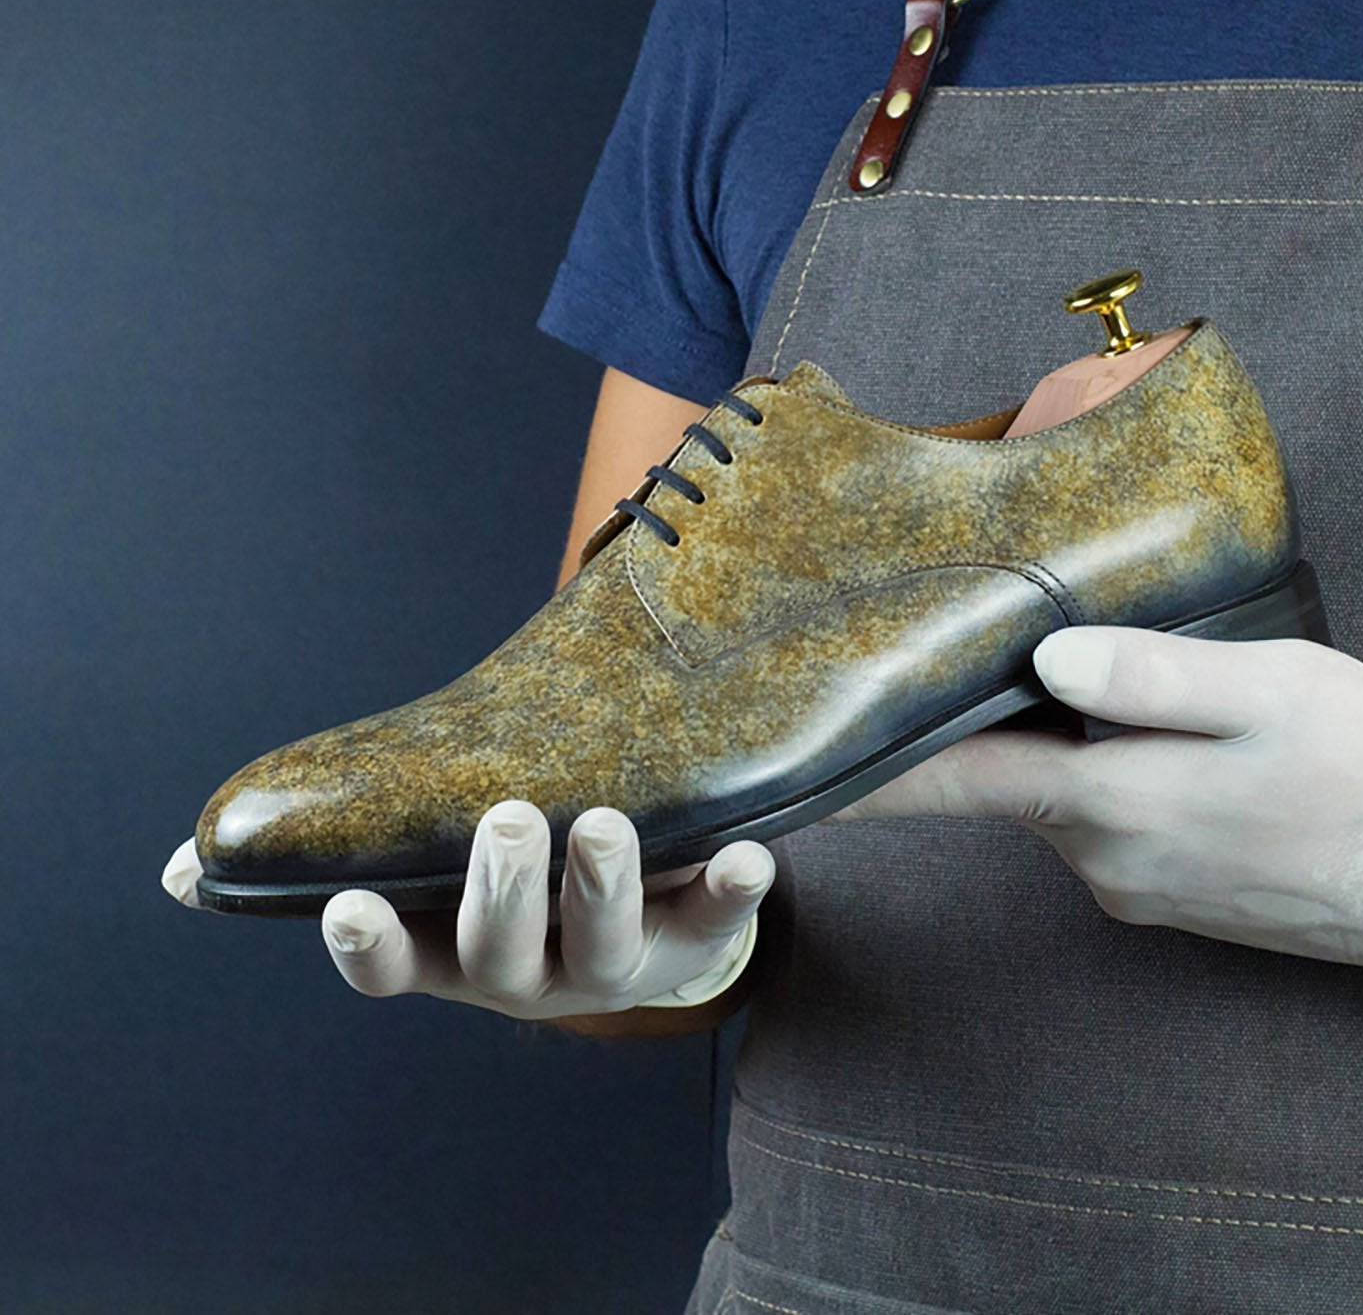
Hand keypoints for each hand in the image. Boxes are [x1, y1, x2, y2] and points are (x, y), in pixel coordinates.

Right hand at [161, 801, 775, 1017]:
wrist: (635, 925)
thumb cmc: (509, 888)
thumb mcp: (424, 877)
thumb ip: (336, 850)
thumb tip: (179, 867)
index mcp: (454, 955)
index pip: (399, 970)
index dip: (374, 948)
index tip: (351, 903)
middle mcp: (529, 975)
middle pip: (504, 955)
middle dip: (502, 893)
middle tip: (504, 821)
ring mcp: (613, 964)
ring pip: (601, 947)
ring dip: (600, 886)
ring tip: (601, 825)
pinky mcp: (689, 940)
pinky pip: (715, 927)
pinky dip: (730, 896)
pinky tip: (750, 861)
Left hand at [842, 631, 1362, 976]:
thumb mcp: (1271, 695)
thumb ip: (1153, 679)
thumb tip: (1046, 664)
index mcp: (1112, 803)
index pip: (954, 782)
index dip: (869, 770)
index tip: (794, 766)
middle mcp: (1102, 857)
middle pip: (996, 781)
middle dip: (958, 730)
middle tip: (927, 664)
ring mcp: (1131, 882)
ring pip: (1049, 798)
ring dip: (1039, 748)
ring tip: (1056, 680)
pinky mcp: (1163, 889)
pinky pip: (1096, 820)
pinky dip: (1088, 776)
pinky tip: (1131, 737)